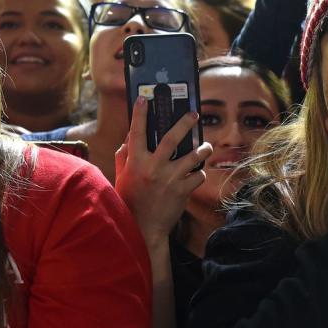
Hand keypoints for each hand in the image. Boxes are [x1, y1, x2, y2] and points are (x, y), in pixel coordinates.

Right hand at [115, 96, 212, 251]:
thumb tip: (129, 138)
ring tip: (205, 146)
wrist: (144, 229)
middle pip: (173, 138)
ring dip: (203, 148)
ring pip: (194, 156)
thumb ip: (125, 156)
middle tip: (194, 113)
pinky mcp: (184, 190)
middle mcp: (154, 168)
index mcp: (136, 162)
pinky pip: (198, 175)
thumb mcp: (122, 177)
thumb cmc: (130, 201)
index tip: (144, 98)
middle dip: (185, 123)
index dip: (140, 114)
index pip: (136, 132)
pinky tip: (196, 175)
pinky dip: (199, 174)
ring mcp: (170, 179)